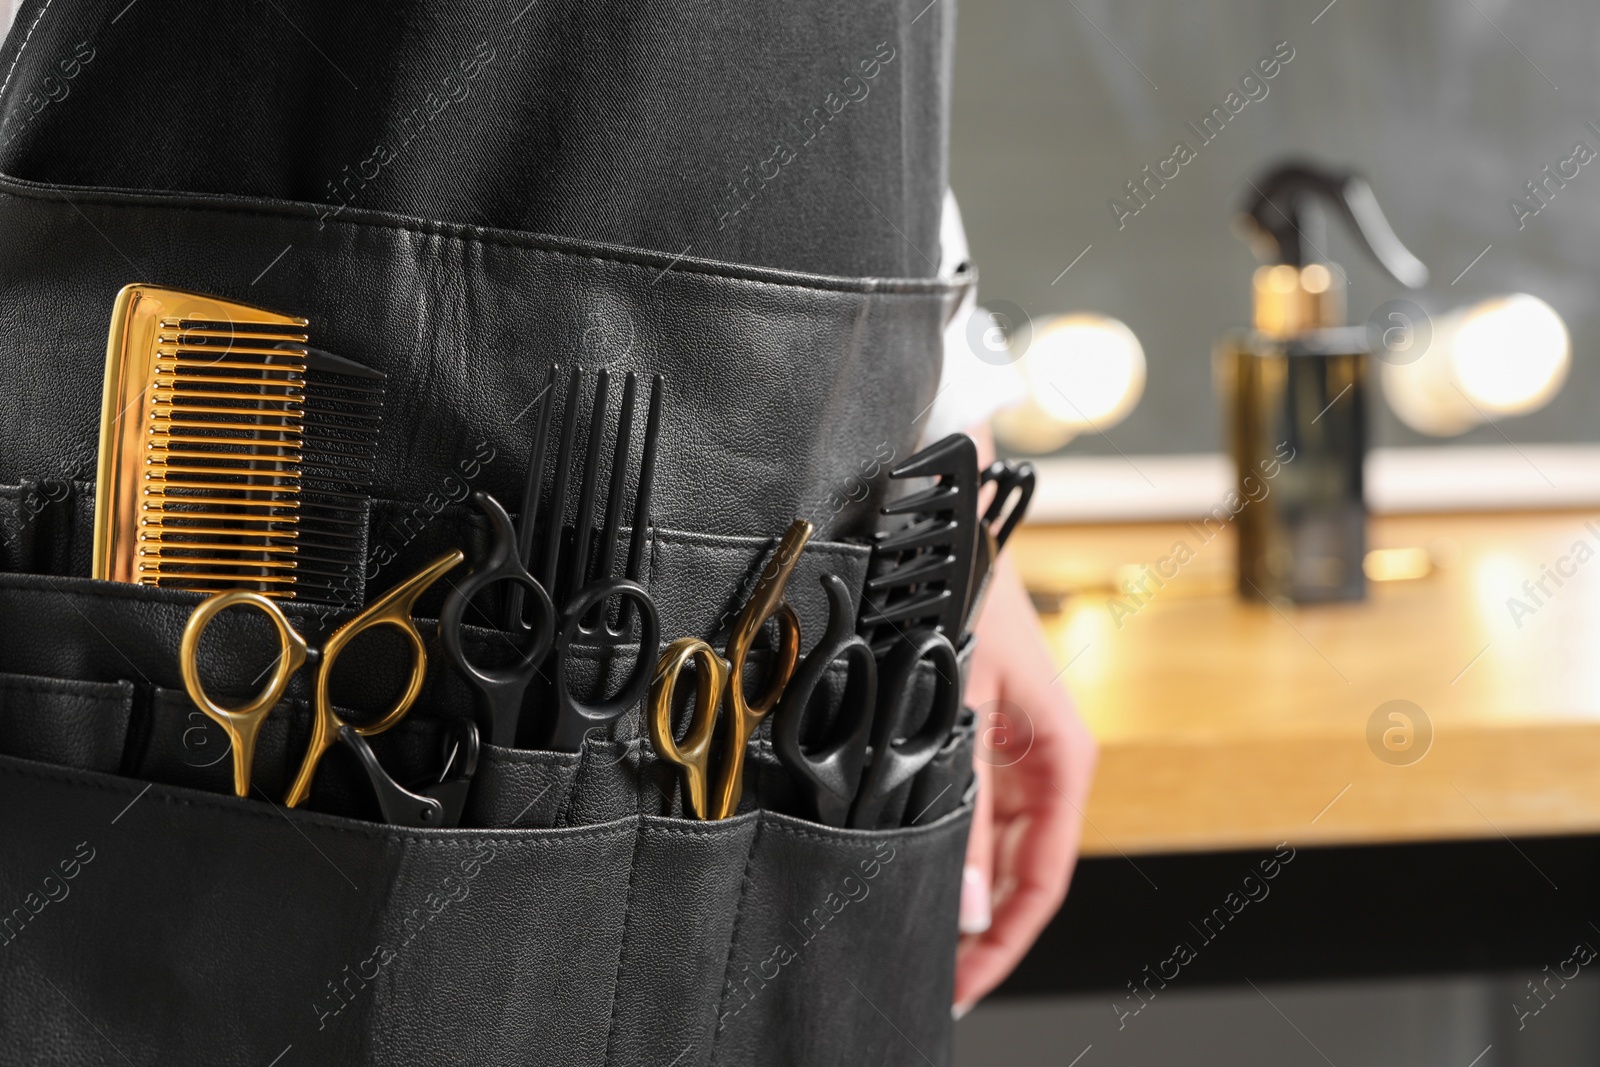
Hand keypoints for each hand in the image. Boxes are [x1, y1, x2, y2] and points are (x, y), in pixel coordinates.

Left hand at [953, 441, 1097, 1014]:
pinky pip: (969, 808)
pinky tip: (911, 868)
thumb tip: (964, 910)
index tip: (966, 984)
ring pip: (990, 847)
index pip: (1043, 880)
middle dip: (979, 926)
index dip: (1006, 941)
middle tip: (932, 973)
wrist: (945, 525)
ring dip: (958, 888)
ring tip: (918, 932)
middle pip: (1018, 872)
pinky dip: (944, 845)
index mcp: (1062, 761)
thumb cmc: (969, 600)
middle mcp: (1041, 763)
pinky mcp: (976, 734)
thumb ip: (961, 819)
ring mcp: (1009, 750)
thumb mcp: (960, 715)